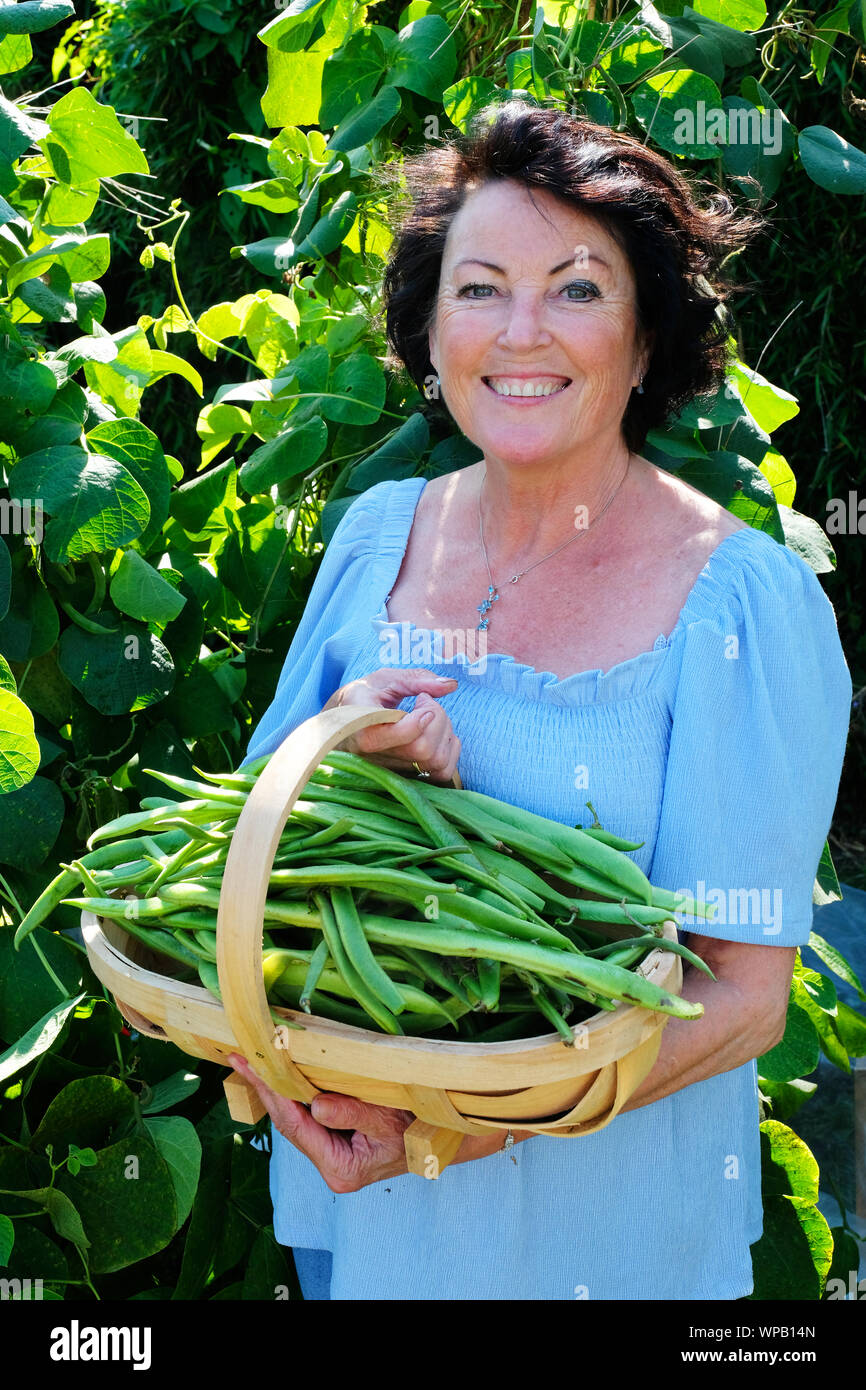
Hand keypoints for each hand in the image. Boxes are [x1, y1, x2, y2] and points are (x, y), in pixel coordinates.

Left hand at [228, 1054, 414, 1192]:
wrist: (441, 1138)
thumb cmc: (418, 1128)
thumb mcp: (388, 1119)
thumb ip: (352, 1113)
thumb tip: (317, 1105)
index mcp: (339, 1168)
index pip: (295, 1126)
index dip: (272, 1093)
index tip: (251, 1066)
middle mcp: (330, 1166)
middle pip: (288, 1123)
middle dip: (264, 1089)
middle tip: (239, 1057)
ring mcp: (331, 1155)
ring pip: (295, 1119)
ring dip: (274, 1090)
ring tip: (251, 1062)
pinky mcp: (335, 1143)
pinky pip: (307, 1116)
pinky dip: (292, 1093)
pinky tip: (278, 1075)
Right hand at [323, 667, 459, 783]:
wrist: (342, 724)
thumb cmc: (362, 698)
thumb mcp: (383, 680)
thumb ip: (415, 679)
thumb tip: (451, 685)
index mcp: (365, 731)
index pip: (404, 734)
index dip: (424, 716)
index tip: (422, 699)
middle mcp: (378, 759)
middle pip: (425, 749)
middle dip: (438, 719)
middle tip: (425, 703)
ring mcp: (393, 772)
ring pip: (437, 762)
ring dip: (445, 734)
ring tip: (430, 718)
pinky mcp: (407, 778)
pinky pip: (442, 774)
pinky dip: (450, 751)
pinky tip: (438, 734)